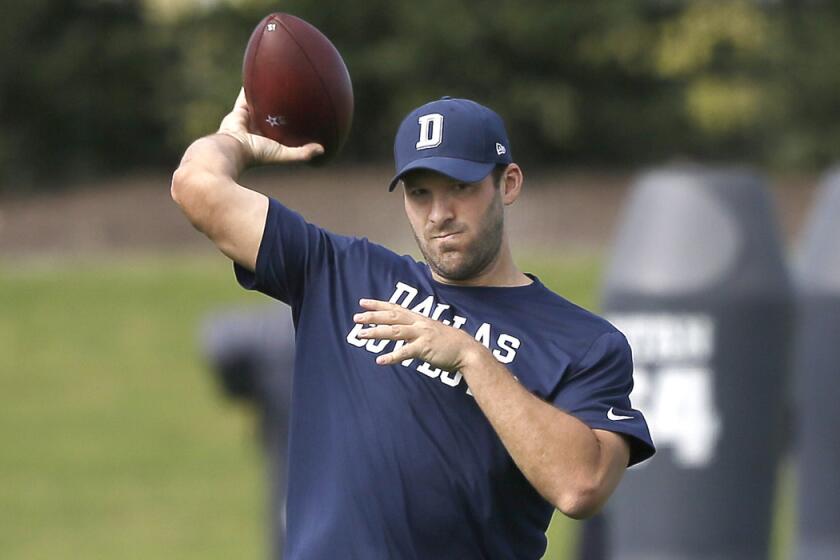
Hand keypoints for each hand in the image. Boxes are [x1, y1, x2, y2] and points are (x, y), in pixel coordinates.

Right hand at [217, 88, 323, 165]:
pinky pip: (245, 96)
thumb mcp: (282, 154)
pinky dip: (250, 87)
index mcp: (269, 143)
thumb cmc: (256, 154)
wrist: (231, 148)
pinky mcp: (238, 112)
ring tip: (276, 83)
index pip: (283, 133)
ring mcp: (247, 121)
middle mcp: (258, 132)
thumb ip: (302, 153)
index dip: (292, 127)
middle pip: (272, 117)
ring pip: (259, 106)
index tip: (303, 119)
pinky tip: (257, 74)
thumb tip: (323, 150)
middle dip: (280, 110)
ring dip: (266, 97)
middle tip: (293, 98)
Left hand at [353, 299, 482, 370]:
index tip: (363, 302)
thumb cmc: (449, 342)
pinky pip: (405, 352)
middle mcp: (419, 323)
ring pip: (395, 331)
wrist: (467, 350)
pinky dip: (392, 356)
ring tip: (360, 335)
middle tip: (356, 318)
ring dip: (376, 333)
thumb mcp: (431, 330)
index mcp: (419, 318)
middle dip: (373, 316)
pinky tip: (380, 360)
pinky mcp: (425, 348)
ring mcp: (422, 335)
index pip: (395, 308)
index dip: (378, 304)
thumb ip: (416, 330)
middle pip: (392, 316)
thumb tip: (403, 332)